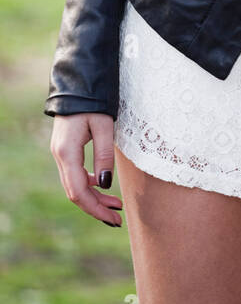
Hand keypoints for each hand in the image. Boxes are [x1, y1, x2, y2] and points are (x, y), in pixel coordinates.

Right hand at [50, 113, 122, 227]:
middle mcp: (60, 156)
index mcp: (66, 152)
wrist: (78, 84)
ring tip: (116, 206)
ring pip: (75, 185)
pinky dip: (90, 185)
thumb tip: (105, 184)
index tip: (114, 218)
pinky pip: (75, 175)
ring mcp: (60, 154)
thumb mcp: (104, 126)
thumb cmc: (94, 102)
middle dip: (96, 208)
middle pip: (75, 192)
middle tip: (118, 219)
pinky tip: (104, 187)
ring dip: (94, 198)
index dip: (95, 208)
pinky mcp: (65, 151)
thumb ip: (104, 155)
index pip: (78, 191)